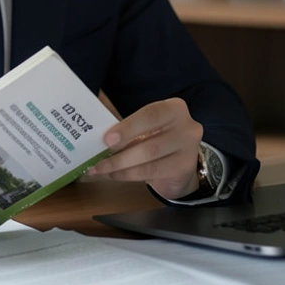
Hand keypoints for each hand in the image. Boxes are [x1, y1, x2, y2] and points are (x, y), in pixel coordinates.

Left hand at [85, 97, 202, 199]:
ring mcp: (189, 149)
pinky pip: (151, 172)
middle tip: (97, 160)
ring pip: (149, 160)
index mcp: (174, 108)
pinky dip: (128, 175)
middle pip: (150, 142)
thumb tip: (95, 136)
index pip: (150, 114)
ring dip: (120, 166)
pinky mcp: (184, 168)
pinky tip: (113, 175)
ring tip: (99, 169)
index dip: (128, 127)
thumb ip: (128, 128)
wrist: (180, 162)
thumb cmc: (157, 139)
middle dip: (120, 153)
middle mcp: (187, 127)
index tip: (107, 139)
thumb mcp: (146, 128)